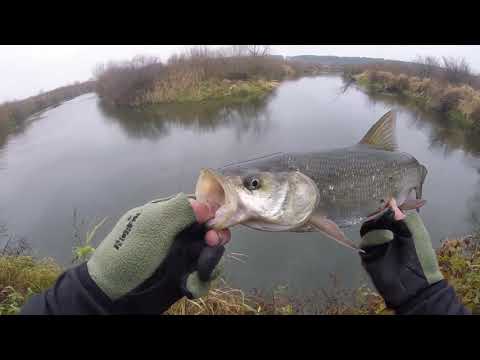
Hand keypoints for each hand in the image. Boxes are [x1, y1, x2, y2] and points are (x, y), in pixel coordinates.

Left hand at [86, 193, 229, 313]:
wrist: (114, 294)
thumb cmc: (129, 253)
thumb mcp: (152, 225)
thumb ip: (181, 210)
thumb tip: (207, 205)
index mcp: (168, 214)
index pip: (198, 206)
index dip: (212, 211)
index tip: (215, 221)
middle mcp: (178, 233)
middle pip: (210, 229)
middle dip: (216, 236)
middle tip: (212, 243)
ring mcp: (182, 255)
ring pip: (211, 253)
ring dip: (210, 261)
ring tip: (200, 271)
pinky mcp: (185, 277)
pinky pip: (205, 276)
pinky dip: (201, 281)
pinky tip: (190, 286)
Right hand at [359, 200, 442, 310]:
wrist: (416, 284)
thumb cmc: (421, 256)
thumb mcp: (417, 231)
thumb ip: (404, 215)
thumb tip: (391, 202)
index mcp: (397, 228)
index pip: (385, 212)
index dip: (386, 206)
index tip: (389, 201)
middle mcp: (384, 234)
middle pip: (374, 218)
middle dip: (379, 214)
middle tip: (386, 211)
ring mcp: (375, 245)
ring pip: (367, 228)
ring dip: (377, 223)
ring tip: (390, 226)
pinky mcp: (368, 254)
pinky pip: (365, 241)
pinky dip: (375, 236)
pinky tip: (387, 237)